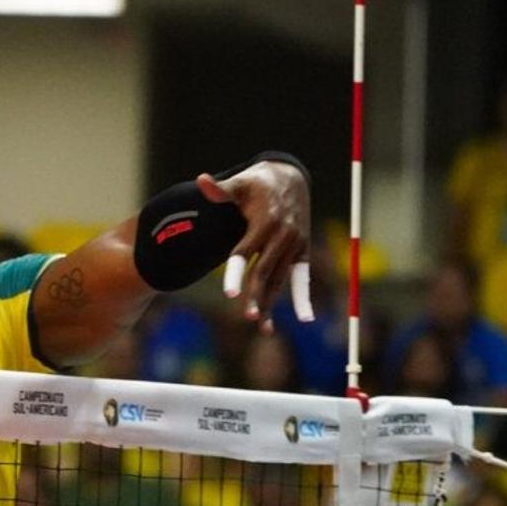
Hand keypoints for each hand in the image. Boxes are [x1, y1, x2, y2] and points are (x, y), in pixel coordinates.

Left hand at [199, 161, 312, 331]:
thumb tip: (201, 180)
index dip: (237, 271)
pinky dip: (303, 297)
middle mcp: (282, 235)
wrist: (290, 177)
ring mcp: (294, 244)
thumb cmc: (257, 183)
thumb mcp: (240, 183)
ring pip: (280, 279)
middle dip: (256, 295)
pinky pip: (302, 277)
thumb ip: (221, 190)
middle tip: (247, 317)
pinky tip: (305, 319)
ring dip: (272, 303)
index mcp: (264, 222)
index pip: (246, 251)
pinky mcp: (302, 250)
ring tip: (263, 328)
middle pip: (265, 271)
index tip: (229, 293)